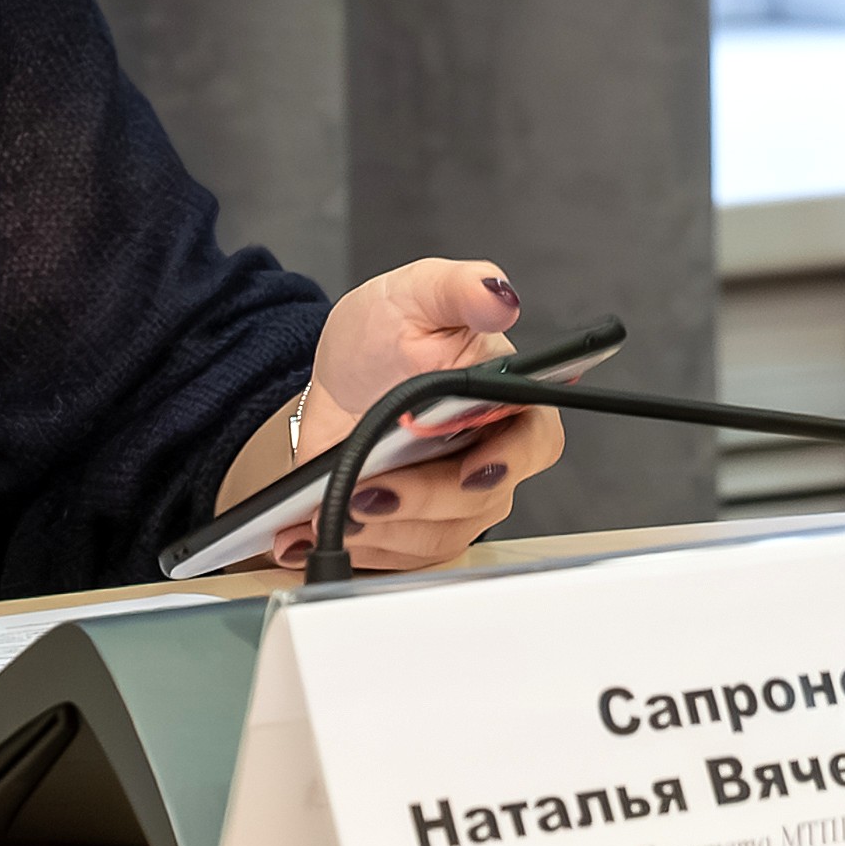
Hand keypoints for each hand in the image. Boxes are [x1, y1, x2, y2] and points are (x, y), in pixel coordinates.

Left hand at [216, 253, 561, 572]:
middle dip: (420, 501)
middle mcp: (492, 455)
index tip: (470, 471)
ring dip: (383, 531)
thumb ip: (460, 287)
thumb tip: (498, 295)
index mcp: (509, 398)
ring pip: (437, 536)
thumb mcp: (417, 292)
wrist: (339, 379)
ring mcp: (454, 499)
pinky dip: (353, 548)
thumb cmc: (390, 332)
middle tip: (368, 490)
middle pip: (479, 501)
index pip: (536, 439)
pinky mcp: (415, 528)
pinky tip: (309, 532)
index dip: (510, 461)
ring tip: (331, 509)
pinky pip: (397, 557)